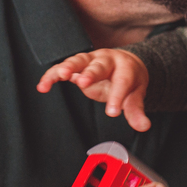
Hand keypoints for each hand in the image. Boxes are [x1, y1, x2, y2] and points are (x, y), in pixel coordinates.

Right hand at [37, 50, 151, 130]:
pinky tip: (42, 86)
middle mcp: (106, 60)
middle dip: (91, 73)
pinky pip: (62, 69)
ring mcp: (90, 61)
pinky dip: (52, 75)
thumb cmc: (130, 79)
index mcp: (125, 67)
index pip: (122, 81)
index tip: (113, 112)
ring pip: (78, 61)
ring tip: (60, 75)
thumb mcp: (136, 94)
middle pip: (99, 65)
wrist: (124, 64)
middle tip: (84, 82)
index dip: (117, 96)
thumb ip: (136, 110)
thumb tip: (144, 126)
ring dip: (68, 67)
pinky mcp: (77, 66)